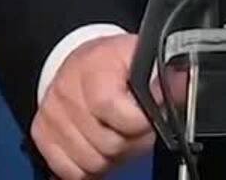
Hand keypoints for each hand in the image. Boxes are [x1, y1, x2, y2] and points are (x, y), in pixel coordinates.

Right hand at [32, 33, 176, 178]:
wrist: (80, 62)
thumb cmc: (113, 64)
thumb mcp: (139, 57)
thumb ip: (163, 73)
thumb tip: (184, 82)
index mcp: (94, 67)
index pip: (114, 110)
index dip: (139, 122)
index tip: (148, 118)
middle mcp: (66, 90)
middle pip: (107, 143)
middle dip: (130, 142)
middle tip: (135, 129)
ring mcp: (51, 114)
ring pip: (91, 162)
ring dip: (110, 157)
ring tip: (116, 136)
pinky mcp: (41, 134)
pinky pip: (71, 171)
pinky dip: (88, 167)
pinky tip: (97, 147)